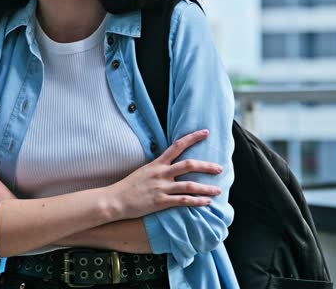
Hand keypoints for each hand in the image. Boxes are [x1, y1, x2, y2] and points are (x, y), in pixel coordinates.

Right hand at [105, 129, 222, 219]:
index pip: (177, 145)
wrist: (115, 199)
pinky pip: (182, 201)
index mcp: (157, 163)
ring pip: (189, 185)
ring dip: (206, 188)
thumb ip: (158, 167)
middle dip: (207, 166)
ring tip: (219, 190)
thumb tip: (171, 164)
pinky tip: (206, 202)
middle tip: (220, 168)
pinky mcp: (160, 202)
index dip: (193, 138)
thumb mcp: (144, 170)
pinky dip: (196, 201)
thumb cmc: (129, 186)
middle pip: (189, 165)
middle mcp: (161, 173)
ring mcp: (161, 187)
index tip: (206, 132)